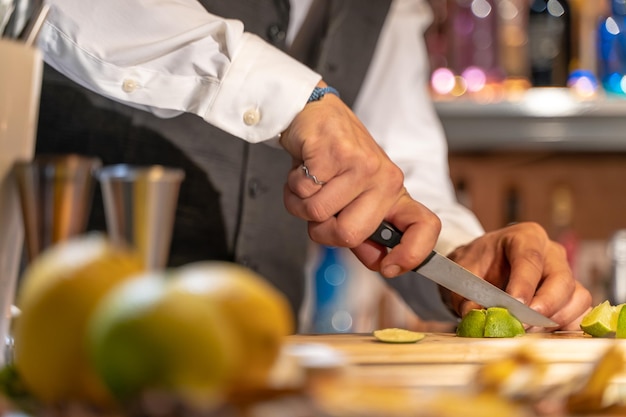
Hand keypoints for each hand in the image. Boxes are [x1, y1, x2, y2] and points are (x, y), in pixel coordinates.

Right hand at [279, 85, 440, 276]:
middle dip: (321, 230)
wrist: (317, 117)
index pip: (425, 226)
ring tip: (309, 184)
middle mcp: (386, 180)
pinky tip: (303, 169)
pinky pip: (303, 191)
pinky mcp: (336, 152)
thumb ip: (365, 234)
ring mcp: (362, 165)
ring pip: (318, 213)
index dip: (413, 254)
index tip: (389, 267)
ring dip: (301, 204)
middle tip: (320, 208)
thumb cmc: (334, 162)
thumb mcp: (355, 199)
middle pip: (349, 234)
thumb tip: (380, 263)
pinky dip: (293, 187)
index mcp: (395, 194)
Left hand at [444, 222, 591, 330]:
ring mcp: (565, 274)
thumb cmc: (475, 265)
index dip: (524, 284)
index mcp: (525, 237)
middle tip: (522, 325)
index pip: (530, 258)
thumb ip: (466, 294)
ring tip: (525, 330)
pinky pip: (580, 314)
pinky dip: (564, 328)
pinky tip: (541, 334)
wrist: (480, 269)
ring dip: (555, 320)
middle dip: (544, 306)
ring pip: (577, 299)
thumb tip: (476, 316)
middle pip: (562, 280)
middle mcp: (551, 253)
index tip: (513, 305)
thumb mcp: (462, 275)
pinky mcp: (571, 297)